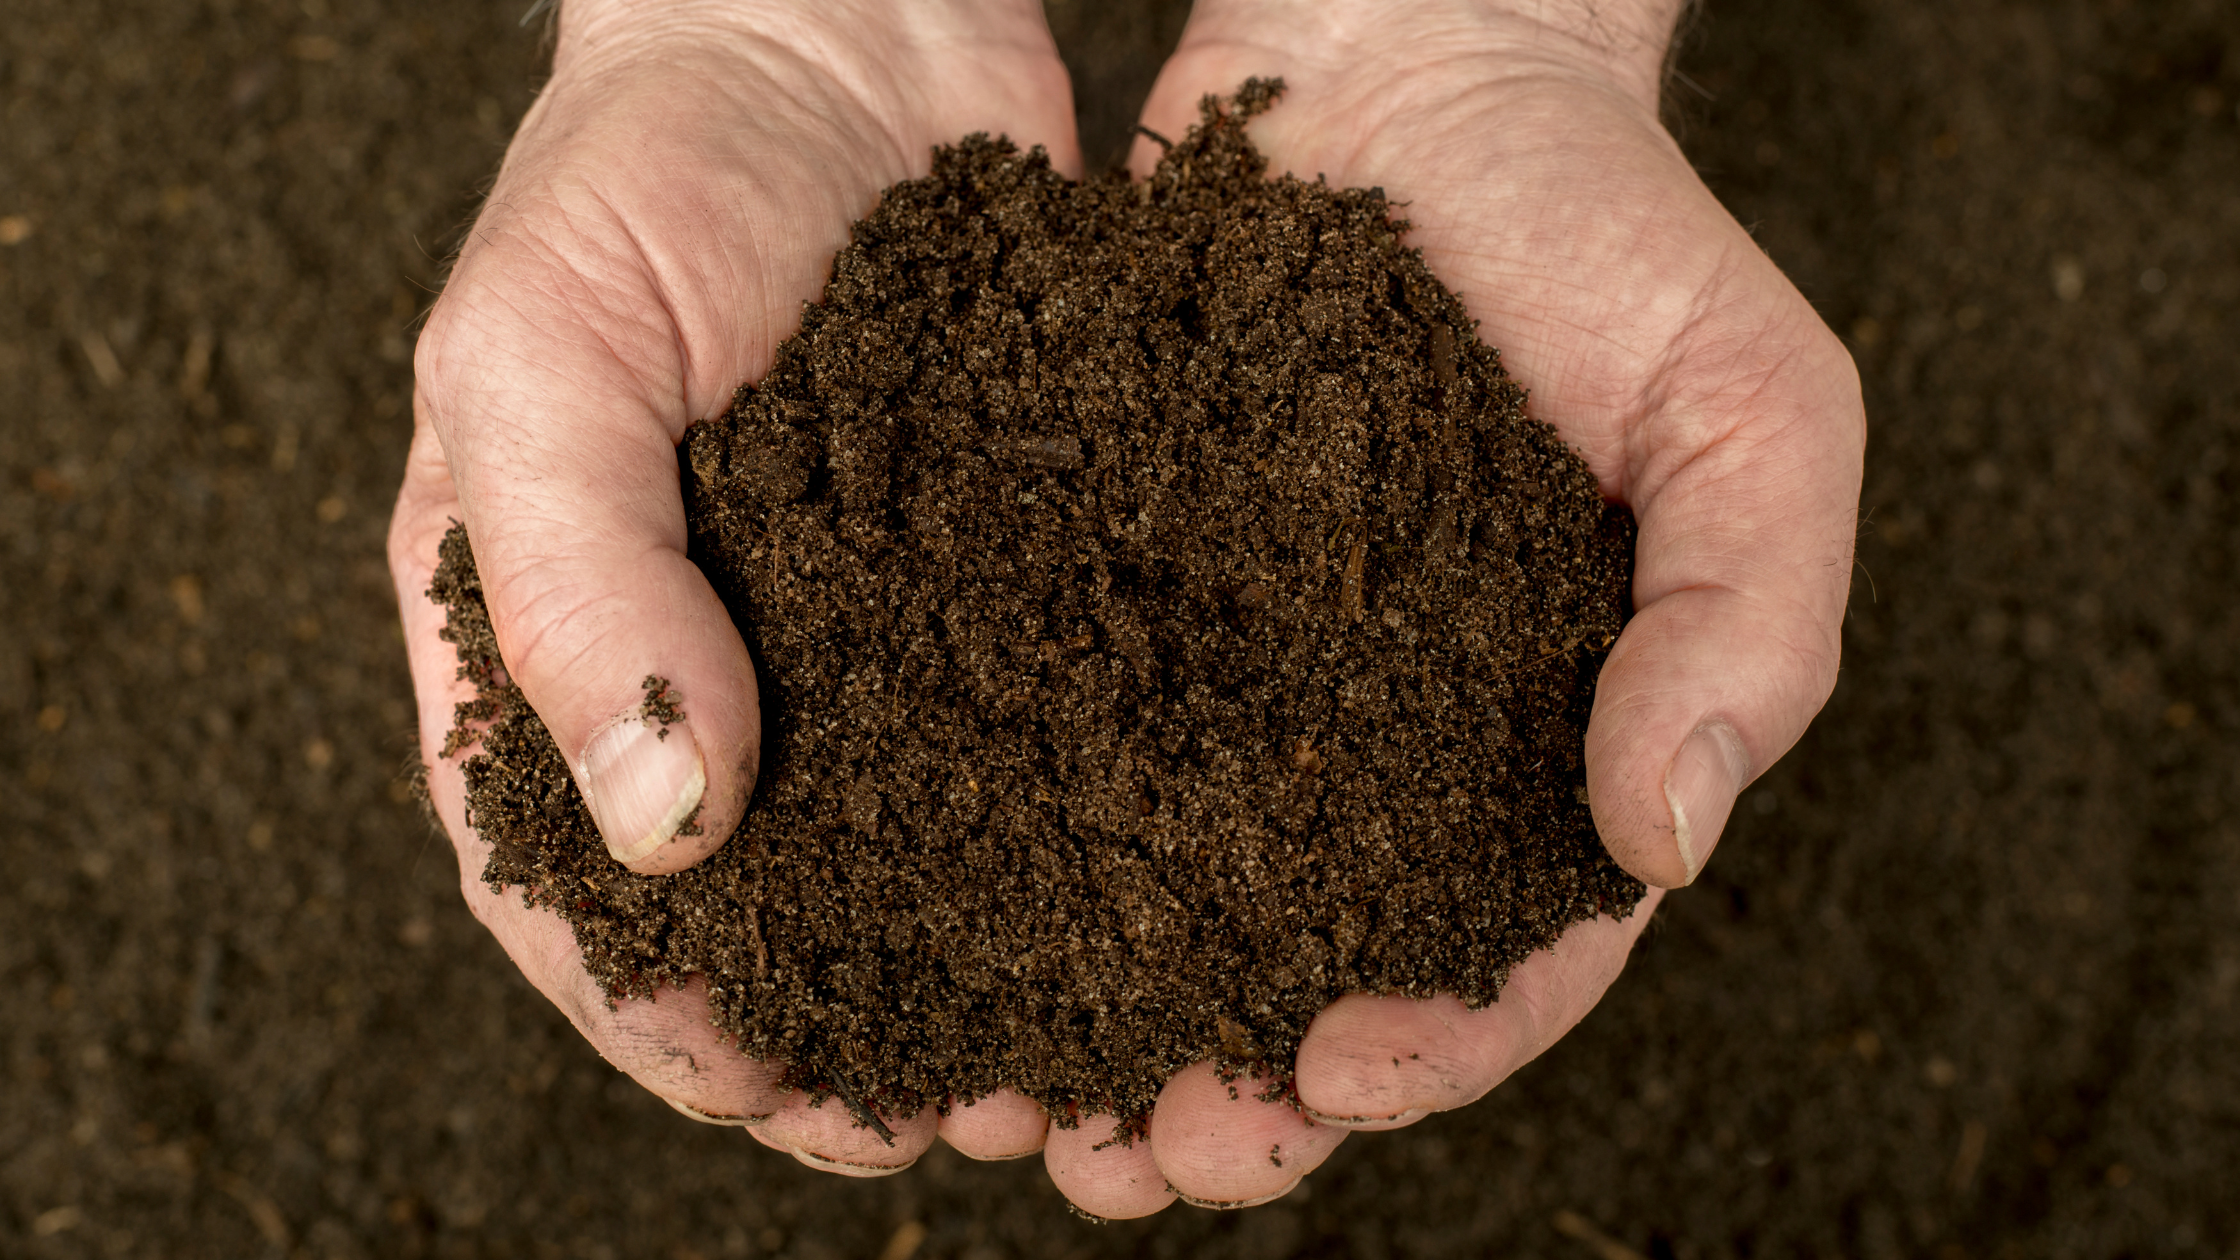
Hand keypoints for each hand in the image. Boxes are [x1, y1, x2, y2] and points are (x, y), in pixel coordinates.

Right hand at [387, 0, 1078, 1173]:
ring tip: (1064, 1071)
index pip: (572, 885)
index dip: (662, 1017)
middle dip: (841, 1039)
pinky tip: (1143, 907)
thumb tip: (668, 834)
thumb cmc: (644, 168)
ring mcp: (850, 630)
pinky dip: (1063, 838)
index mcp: (548, 642)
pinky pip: (1018, 734)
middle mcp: (707, 661)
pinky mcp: (984, 574)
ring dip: (971, 975)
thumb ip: (577, 589)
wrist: (835, 22)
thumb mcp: (543, 356)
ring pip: (903, 853)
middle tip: (948, 1131)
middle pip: (758, 908)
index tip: (773, 1101)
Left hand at [1046, 0, 1863, 1216]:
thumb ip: (1748, 623)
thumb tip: (1663, 837)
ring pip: (1174, 906)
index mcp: (1549, 742)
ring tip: (1018, 1108)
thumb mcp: (1753, 411)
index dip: (1434, 1042)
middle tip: (1140, 1156)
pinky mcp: (1122, 598)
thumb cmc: (1609, 233)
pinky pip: (1060, 751)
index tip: (1333, 1074)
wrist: (1412, 64)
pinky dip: (1007, 859)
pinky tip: (936, 924)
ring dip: (1102, 1026)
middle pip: (1319, 973)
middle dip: (1236, 1091)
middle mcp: (1390, 743)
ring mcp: (1248, 681)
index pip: (1512, 953)